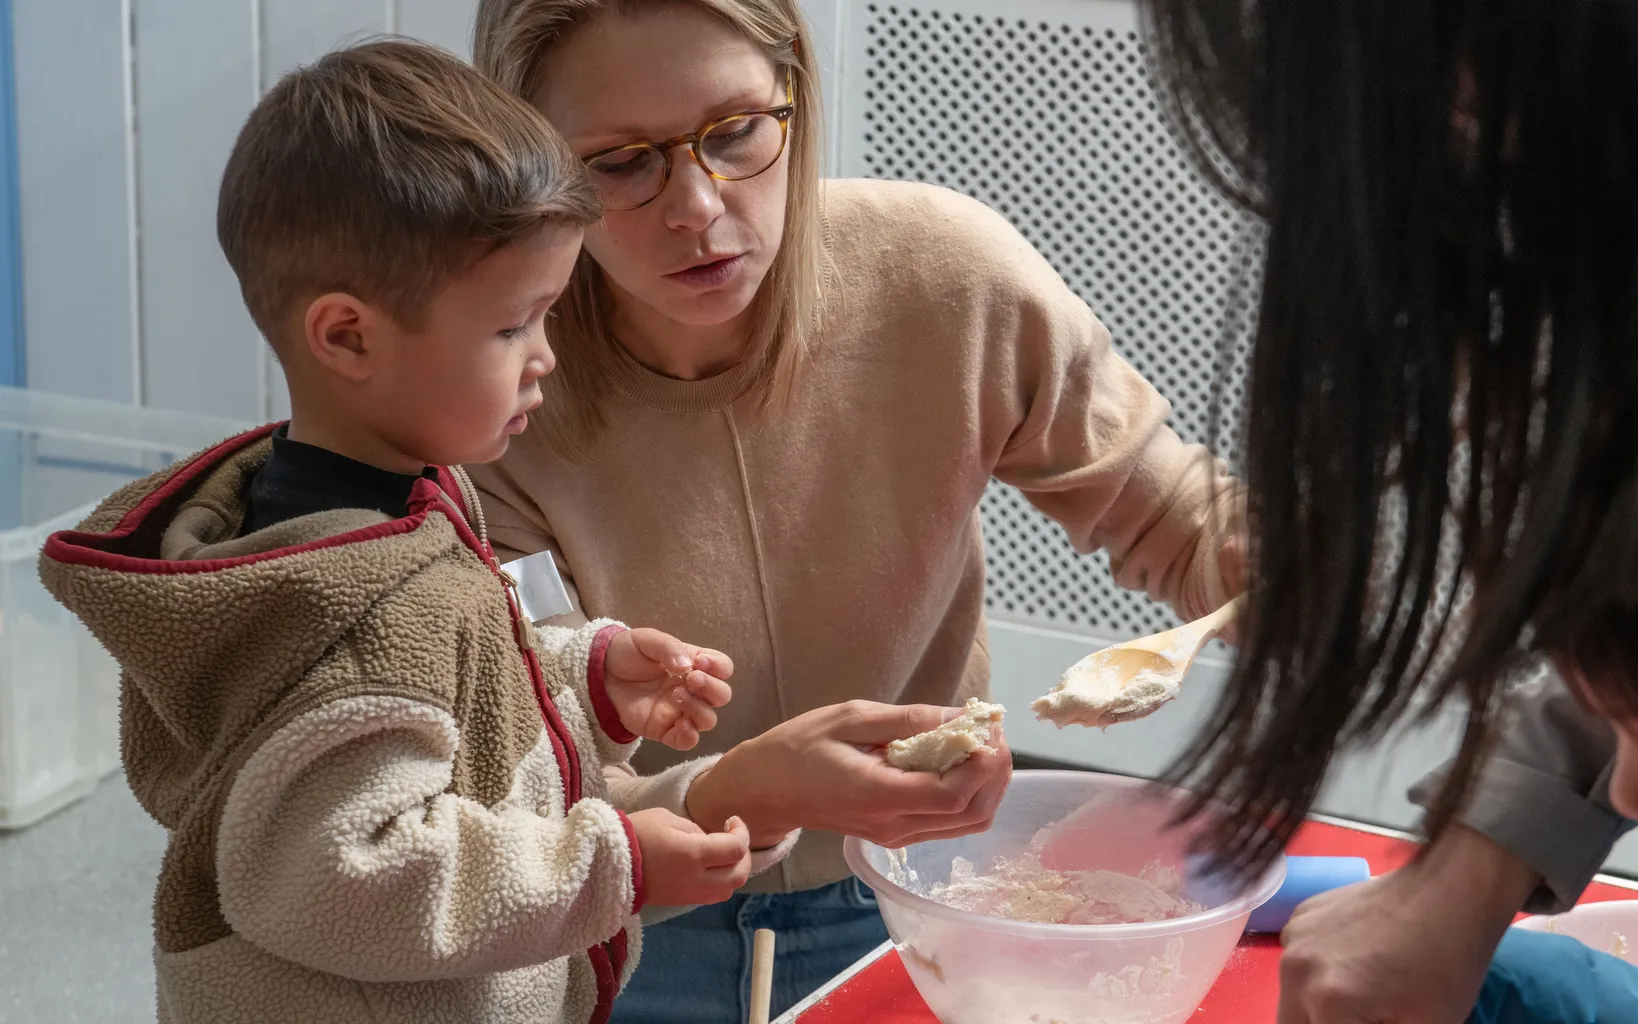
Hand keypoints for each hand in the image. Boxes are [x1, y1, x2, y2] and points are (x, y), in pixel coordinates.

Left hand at [603, 628, 732, 749]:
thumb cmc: (626, 653)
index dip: (719, 667)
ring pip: (708, 720)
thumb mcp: (647, 640)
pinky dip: (689, 735)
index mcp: (693, 664)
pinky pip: (687, 741)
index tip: (699, 662)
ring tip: (677, 695)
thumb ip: (669, 648)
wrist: (598, 673)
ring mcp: (679, 711)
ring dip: (700, 709)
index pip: (723, 668)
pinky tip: (680, 724)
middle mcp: (691, 689)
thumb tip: (688, 665)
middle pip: (721, 696)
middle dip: (711, 688)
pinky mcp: (663, 730)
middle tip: (689, 679)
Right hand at [628, 807, 751, 906]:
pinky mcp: (681, 902)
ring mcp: (690, 894)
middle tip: (733, 837)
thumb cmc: (635, 834)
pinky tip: (708, 866)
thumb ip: (695, 830)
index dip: (742, 832)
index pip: (736, 849)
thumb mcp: (667, 819)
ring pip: (728, 890)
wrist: (606, 865)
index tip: (732, 821)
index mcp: (693, 855)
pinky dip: (720, 881)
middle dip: (743, 855)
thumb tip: (709, 840)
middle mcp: (697, 879)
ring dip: (733, 871)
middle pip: (739, 875)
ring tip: (722, 853)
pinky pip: (712, 896)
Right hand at [685, 700, 1011, 849]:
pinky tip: (962, 760)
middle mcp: (894, 826)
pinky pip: (949, 822)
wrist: (763, 790)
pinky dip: (968, 792)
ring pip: (967, 822)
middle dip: (994, 772)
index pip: (952, 795)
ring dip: (987, 784)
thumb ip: (909, 721)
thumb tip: (961, 716)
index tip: (988, 728)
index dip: (982, 765)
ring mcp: (897, 836)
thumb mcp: (850, 719)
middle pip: (971, 813)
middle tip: (992, 730)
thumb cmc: (797, 748)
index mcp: (878, 796)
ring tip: (982, 742)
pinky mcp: (897, 834)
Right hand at [1277, 825, 1540, 1023]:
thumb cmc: (1447, 968)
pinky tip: (1356, 962)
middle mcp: (1296, 968)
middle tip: (1363, 1016)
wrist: (1447, 893)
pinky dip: (1318, 972)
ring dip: (1317, 1005)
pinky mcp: (1299, 916)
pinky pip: (1298, 960)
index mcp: (1327, 1001)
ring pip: (1291, 994)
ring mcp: (1294, 936)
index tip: (1379, 1021)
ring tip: (1363, 992)